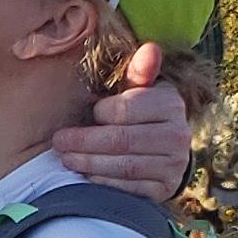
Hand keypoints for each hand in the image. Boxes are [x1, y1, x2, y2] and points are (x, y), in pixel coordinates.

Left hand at [50, 41, 192, 204]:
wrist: (163, 153)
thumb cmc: (140, 115)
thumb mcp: (139, 90)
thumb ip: (138, 72)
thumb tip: (151, 48)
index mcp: (170, 103)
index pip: (126, 109)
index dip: (100, 113)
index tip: (85, 113)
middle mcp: (178, 134)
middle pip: (122, 139)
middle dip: (85, 141)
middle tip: (58, 141)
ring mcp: (173, 165)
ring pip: (124, 165)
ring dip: (89, 163)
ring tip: (66, 158)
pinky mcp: (164, 189)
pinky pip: (128, 188)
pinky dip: (103, 182)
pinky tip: (86, 176)